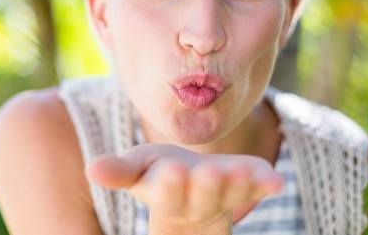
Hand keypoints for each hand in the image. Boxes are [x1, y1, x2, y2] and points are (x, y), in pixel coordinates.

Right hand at [88, 144, 282, 230]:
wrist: (193, 189)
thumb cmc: (160, 173)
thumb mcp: (138, 169)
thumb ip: (118, 171)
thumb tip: (91, 168)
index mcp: (167, 194)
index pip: (167, 195)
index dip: (170, 186)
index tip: (171, 173)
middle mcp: (198, 200)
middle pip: (203, 196)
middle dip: (206, 185)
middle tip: (209, 172)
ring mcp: (226, 194)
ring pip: (232, 193)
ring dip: (238, 184)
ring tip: (242, 173)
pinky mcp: (248, 185)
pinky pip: (258, 187)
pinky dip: (266, 185)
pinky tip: (276, 180)